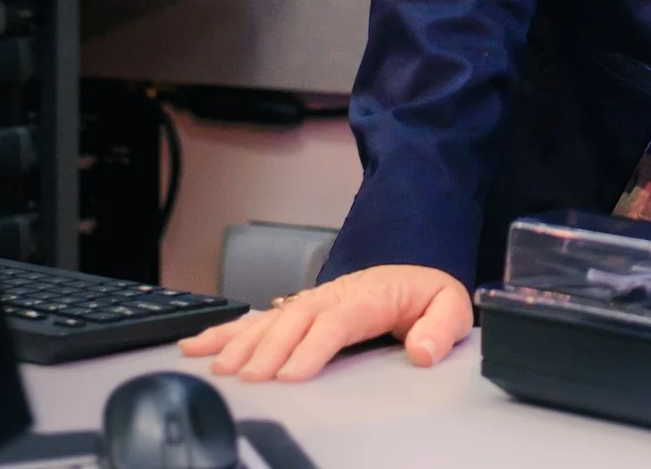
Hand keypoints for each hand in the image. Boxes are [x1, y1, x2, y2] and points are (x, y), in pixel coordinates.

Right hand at [177, 264, 470, 382]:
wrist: (413, 272)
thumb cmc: (426, 294)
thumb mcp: (451, 306)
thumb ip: (441, 327)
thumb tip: (423, 351)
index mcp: (370, 294)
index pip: (336, 320)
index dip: (311, 347)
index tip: (290, 375)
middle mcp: (334, 294)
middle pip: (295, 319)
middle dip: (268, 348)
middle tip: (248, 378)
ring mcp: (312, 300)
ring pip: (271, 317)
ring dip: (242, 341)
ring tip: (219, 367)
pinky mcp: (297, 309)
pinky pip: (258, 319)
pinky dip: (226, 331)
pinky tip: (198, 345)